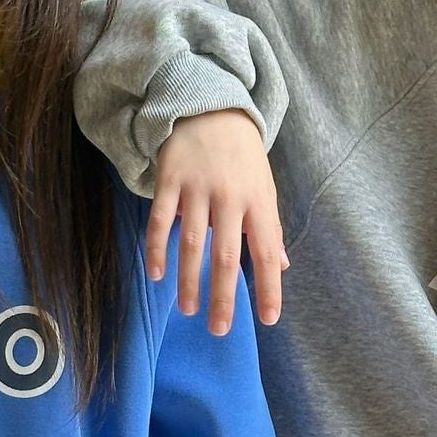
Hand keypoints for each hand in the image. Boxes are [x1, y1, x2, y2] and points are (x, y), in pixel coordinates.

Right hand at [147, 111, 287, 335]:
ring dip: (189, 280)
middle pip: (227, 255)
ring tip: (188, 309)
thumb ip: (268, 227)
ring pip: (191, 242)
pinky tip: (157, 274)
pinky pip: (160, 219)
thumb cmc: (242, 157)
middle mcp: (231, 196)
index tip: (269, 319)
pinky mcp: (170, 179)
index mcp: (258, 202)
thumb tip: (280, 265)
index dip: (270, 286)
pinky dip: (156, 248)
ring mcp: (198, 187)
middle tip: (219, 329)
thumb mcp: (264, 188)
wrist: (210, 107)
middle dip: (223, 296)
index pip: (267, 251)